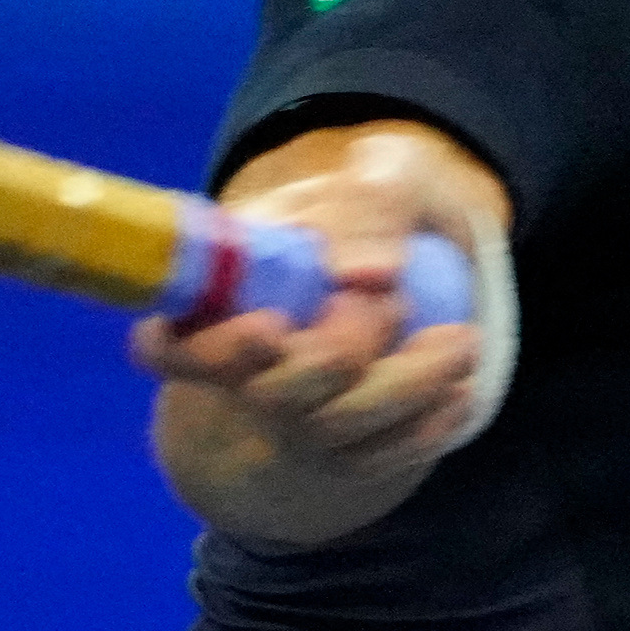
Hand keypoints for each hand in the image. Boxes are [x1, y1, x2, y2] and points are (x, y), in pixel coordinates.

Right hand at [134, 123, 500, 544]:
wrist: (428, 248)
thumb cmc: (387, 206)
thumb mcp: (388, 172)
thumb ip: (373, 200)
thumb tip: (363, 274)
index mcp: (223, 292)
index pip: (168, 345)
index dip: (205, 349)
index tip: (271, 326)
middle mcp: (244, 364)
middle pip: (266, 394)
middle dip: (337, 354)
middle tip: (396, 300)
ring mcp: (294, 413)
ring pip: (330, 430)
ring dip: (402, 389)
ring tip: (462, 344)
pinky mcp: (343, 450)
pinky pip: (377, 458)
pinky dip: (423, 428)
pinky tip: (458, 392)